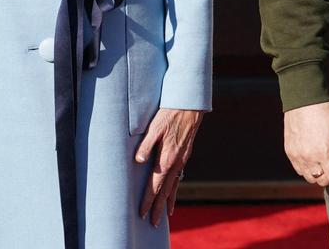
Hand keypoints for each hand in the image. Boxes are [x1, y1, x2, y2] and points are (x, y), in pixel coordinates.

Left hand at [136, 108, 203, 226]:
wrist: (190, 105)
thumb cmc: (170, 114)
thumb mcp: (155, 127)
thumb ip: (146, 145)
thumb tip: (138, 162)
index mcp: (167, 158)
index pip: (155, 185)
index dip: (148, 200)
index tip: (142, 212)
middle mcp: (176, 162)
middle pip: (166, 191)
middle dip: (159, 207)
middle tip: (154, 223)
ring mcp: (182, 159)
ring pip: (175, 185)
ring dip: (169, 201)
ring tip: (166, 215)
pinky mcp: (185, 154)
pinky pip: (179, 176)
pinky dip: (176, 188)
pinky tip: (173, 192)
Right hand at [283, 101, 328, 186]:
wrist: (304, 98)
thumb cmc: (326, 111)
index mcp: (323, 152)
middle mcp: (308, 157)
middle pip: (322, 181)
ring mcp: (297, 156)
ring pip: (310, 178)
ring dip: (320, 173)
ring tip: (325, 159)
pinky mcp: (290, 152)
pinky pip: (299, 170)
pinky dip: (308, 168)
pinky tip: (314, 156)